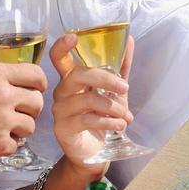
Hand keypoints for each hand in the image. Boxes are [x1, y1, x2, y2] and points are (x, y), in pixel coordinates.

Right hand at [0, 63, 45, 164]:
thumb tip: (12, 85)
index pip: (36, 75)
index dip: (38, 85)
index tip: (34, 91)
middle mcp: (4, 95)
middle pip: (37, 102)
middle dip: (30, 109)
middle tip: (17, 114)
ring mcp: (3, 120)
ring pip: (30, 126)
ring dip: (19, 129)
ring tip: (0, 129)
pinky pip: (16, 145)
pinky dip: (5, 146)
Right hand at [48, 33, 134, 168]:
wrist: (94, 152)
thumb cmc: (101, 118)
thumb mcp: (114, 92)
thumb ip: (120, 68)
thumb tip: (129, 40)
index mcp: (71, 79)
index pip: (58, 58)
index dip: (62, 46)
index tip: (73, 37)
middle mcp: (61, 92)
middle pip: (77, 75)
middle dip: (105, 79)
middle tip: (125, 88)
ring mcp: (60, 111)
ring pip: (86, 100)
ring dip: (112, 106)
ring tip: (126, 116)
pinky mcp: (63, 129)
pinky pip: (87, 120)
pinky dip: (109, 121)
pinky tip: (120, 124)